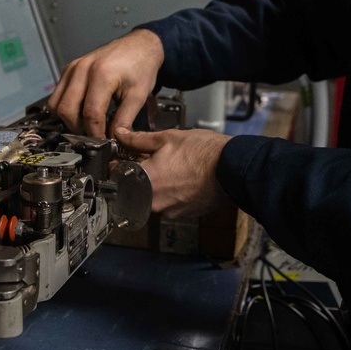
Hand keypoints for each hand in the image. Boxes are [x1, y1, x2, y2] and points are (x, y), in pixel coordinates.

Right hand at [47, 28, 163, 136]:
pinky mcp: (68, 69)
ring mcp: (72, 68)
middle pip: (67, 110)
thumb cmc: (141, 66)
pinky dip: (65, 107)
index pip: (90, 113)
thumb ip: (124, 120)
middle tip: (93, 136)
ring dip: (68, 119)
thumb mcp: (138, 96)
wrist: (139, 45)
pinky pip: (57, 94)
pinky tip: (81, 112)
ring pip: (56, 104)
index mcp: (102, 74)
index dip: (95, 133)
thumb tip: (113, 140)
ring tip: (87, 126)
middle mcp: (82, 69)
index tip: (103, 143)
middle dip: (78, 129)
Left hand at [115, 127, 230, 218]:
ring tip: (172, 168)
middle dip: (139, 173)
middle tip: (152, 159)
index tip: (125, 156)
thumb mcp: (167, 138)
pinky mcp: (183, 214)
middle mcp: (153, 202)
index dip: (120, 162)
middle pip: (134, 187)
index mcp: (144, 181)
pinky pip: (168, 203)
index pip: (117, 174)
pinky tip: (182, 178)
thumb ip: (138, 139)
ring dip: (156, 184)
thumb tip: (121, 135)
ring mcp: (169, 211)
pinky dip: (171, 192)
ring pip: (152, 197)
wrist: (232, 168)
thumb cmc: (204, 153)